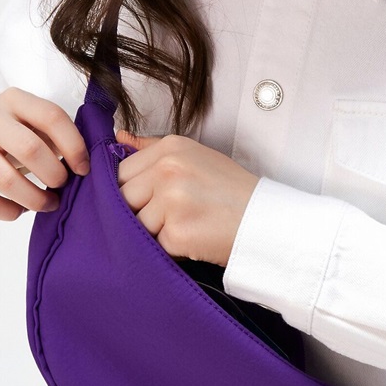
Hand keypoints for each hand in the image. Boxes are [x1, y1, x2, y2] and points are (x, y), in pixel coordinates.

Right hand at [0, 88, 89, 219]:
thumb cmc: (17, 132)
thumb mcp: (36, 123)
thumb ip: (62, 133)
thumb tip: (98, 156)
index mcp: (15, 99)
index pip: (52, 117)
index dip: (74, 146)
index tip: (84, 169)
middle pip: (30, 149)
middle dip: (54, 174)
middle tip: (63, 186)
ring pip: (5, 179)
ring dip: (34, 198)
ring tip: (48, 203)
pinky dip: (6, 211)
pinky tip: (20, 211)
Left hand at [115, 130, 258, 267]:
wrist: (265, 220)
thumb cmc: (231, 190)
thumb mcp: (195, 156)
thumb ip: (152, 149)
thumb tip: (119, 137)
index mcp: (170, 147)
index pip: (121, 172)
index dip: (131, 190)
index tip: (149, 198)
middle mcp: (168, 169)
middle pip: (123, 198)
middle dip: (139, 211)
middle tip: (172, 215)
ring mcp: (172, 200)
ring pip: (136, 224)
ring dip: (155, 232)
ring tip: (187, 225)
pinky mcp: (176, 233)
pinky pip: (155, 245)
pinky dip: (171, 248)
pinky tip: (194, 238)